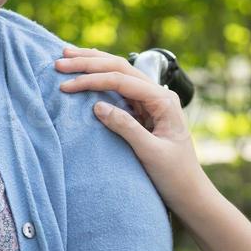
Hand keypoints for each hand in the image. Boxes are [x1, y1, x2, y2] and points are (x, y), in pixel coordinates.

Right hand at [55, 47, 214, 218]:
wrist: (190, 193)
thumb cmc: (175, 176)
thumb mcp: (150, 153)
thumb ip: (126, 128)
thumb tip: (98, 106)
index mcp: (164, 101)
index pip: (123, 80)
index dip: (93, 80)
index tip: (66, 85)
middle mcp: (159, 95)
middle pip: (120, 67)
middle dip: (89, 63)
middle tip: (61, 61)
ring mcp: (152, 101)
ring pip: (119, 72)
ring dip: (93, 64)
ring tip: (68, 57)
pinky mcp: (144, 110)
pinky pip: (120, 87)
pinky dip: (101, 77)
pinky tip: (87, 70)